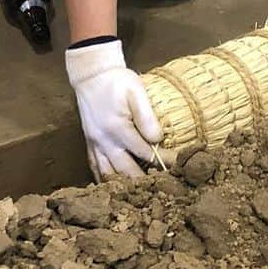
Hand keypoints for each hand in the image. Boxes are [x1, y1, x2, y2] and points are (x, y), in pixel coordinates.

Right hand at [65, 40, 162, 179]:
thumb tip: (157, 139)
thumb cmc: (117, 81)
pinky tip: (114, 186)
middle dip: (145, 180)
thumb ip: (147, 116)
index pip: (145, 153)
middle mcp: (104, 141)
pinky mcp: (89, 143)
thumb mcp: (136, 91)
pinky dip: (105, 179)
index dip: (163, 162)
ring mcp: (94, 144)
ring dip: (124, 184)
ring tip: (140, 193)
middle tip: (162, 188)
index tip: (178, 167)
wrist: (91, 75)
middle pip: (126, 170)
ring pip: (108, 174)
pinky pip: (95, 167)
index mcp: (118, 129)